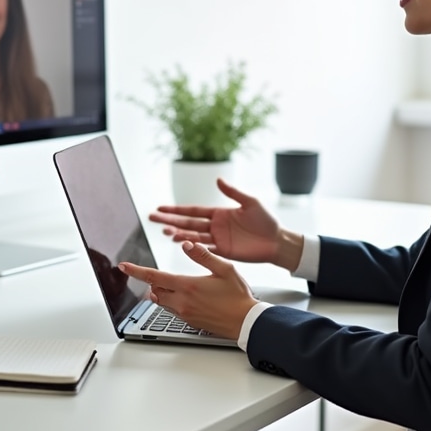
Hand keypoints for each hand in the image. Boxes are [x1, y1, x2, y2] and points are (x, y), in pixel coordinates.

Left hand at [120, 241, 257, 338]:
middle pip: (155, 290)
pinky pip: (172, 310)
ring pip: (162, 301)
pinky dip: (172, 301)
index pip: (154, 277)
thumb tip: (187, 244)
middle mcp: (182, 302)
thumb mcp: (224, 269)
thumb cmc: (238, 296)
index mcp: (187, 286)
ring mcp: (185, 313)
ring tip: (173, 285)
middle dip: (153, 281)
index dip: (136, 271)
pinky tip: (186, 297)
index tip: (124, 266)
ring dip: (162, 292)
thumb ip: (203, 256)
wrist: (245, 322)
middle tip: (158, 274)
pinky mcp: (189, 322)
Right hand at [148, 179, 302, 270]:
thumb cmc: (267, 220)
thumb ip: (233, 193)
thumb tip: (218, 179)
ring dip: (177, 234)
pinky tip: (179, 244)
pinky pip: (204, 248)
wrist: (277, 241)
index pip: (193, 210)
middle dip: (170, 221)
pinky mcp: (223, 251)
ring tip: (163, 232)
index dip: (177, 210)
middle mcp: (215, 225)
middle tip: (152, 218)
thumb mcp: (251, 202)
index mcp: (220, 212)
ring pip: (192, 236)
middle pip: (188, 222)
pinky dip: (191, 246)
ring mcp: (218, 239)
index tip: (161, 208)